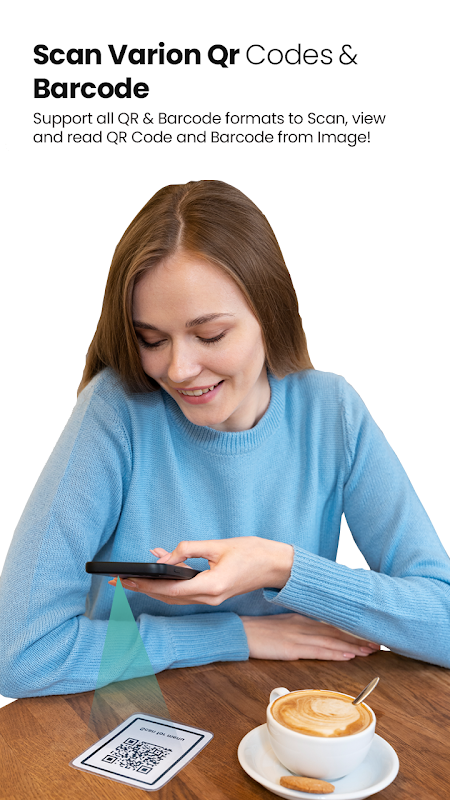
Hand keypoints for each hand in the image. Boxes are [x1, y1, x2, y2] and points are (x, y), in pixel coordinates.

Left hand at [108, 537, 293, 605]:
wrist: (276, 565)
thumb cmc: (252, 552)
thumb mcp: (218, 545)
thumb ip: (189, 549)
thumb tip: (166, 555)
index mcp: (212, 585)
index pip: (172, 589)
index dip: (148, 584)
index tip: (129, 578)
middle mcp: (211, 597)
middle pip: (170, 598)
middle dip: (145, 588)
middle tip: (122, 580)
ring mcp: (213, 599)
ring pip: (176, 598)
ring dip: (155, 588)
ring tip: (135, 577)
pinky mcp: (214, 594)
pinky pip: (187, 593)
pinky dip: (170, 585)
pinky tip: (161, 570)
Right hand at [240, 613, 380, 660]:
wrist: (240, 632)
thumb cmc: (259, 631)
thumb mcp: (282, 624)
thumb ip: (300, 627)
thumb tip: (318, 633)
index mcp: (301, 617)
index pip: (332, 622)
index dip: (352, 627)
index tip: (369, 631)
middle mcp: (303, 624)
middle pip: (336, 630)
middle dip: (359, 636)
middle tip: (379, 640)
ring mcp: (298, 635)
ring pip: (332, 641)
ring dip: (353, 645)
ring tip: (371, 650)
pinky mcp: (292, 647)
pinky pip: (318, 651)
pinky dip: (335, 653)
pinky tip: (348, 656)